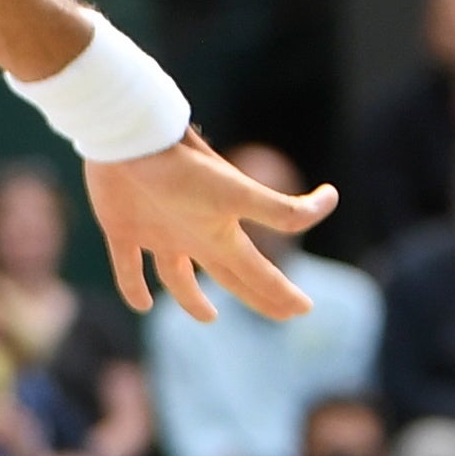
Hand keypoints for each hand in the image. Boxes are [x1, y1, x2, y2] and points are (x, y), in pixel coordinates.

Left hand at [85, 139, 338, 321]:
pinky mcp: (123, 228)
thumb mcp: (238, 193)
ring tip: (209, 317)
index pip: (258, 273)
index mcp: (221, 233)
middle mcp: (194, 235)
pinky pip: (128, 266)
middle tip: (281, 314)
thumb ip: (282, 210)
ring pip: (178, 276)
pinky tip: (141, 304)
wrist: (132, 138)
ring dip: (192, 299)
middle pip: (230, 275)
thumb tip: (331, 200)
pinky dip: (134, 287)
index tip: (304, 309)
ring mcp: (158, 232)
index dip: (280, 293)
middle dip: (256, 296)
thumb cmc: (185, 168)